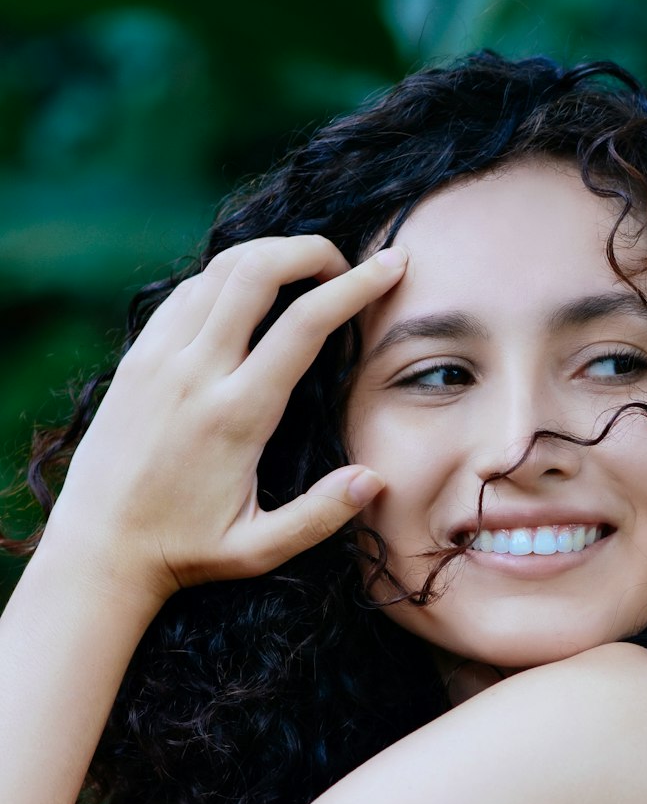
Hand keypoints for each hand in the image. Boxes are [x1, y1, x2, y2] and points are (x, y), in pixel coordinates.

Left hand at [44, 236, 406, 603]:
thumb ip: (319, 516)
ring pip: (218, 270)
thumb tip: (373, 479)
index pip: (304, 325)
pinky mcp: (136, 358)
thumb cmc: (185, 553)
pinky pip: (186, 293)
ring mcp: (158, 359)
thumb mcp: (259, 551)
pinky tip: (248, 300)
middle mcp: (195, 374)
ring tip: (303, 275)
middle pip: (257, 269)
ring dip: (268, 257)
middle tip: (343, 265)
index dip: (356, 286)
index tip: (391, 265)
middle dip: (310, 250)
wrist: (97, 548)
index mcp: (236, 416)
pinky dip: (225, 279)